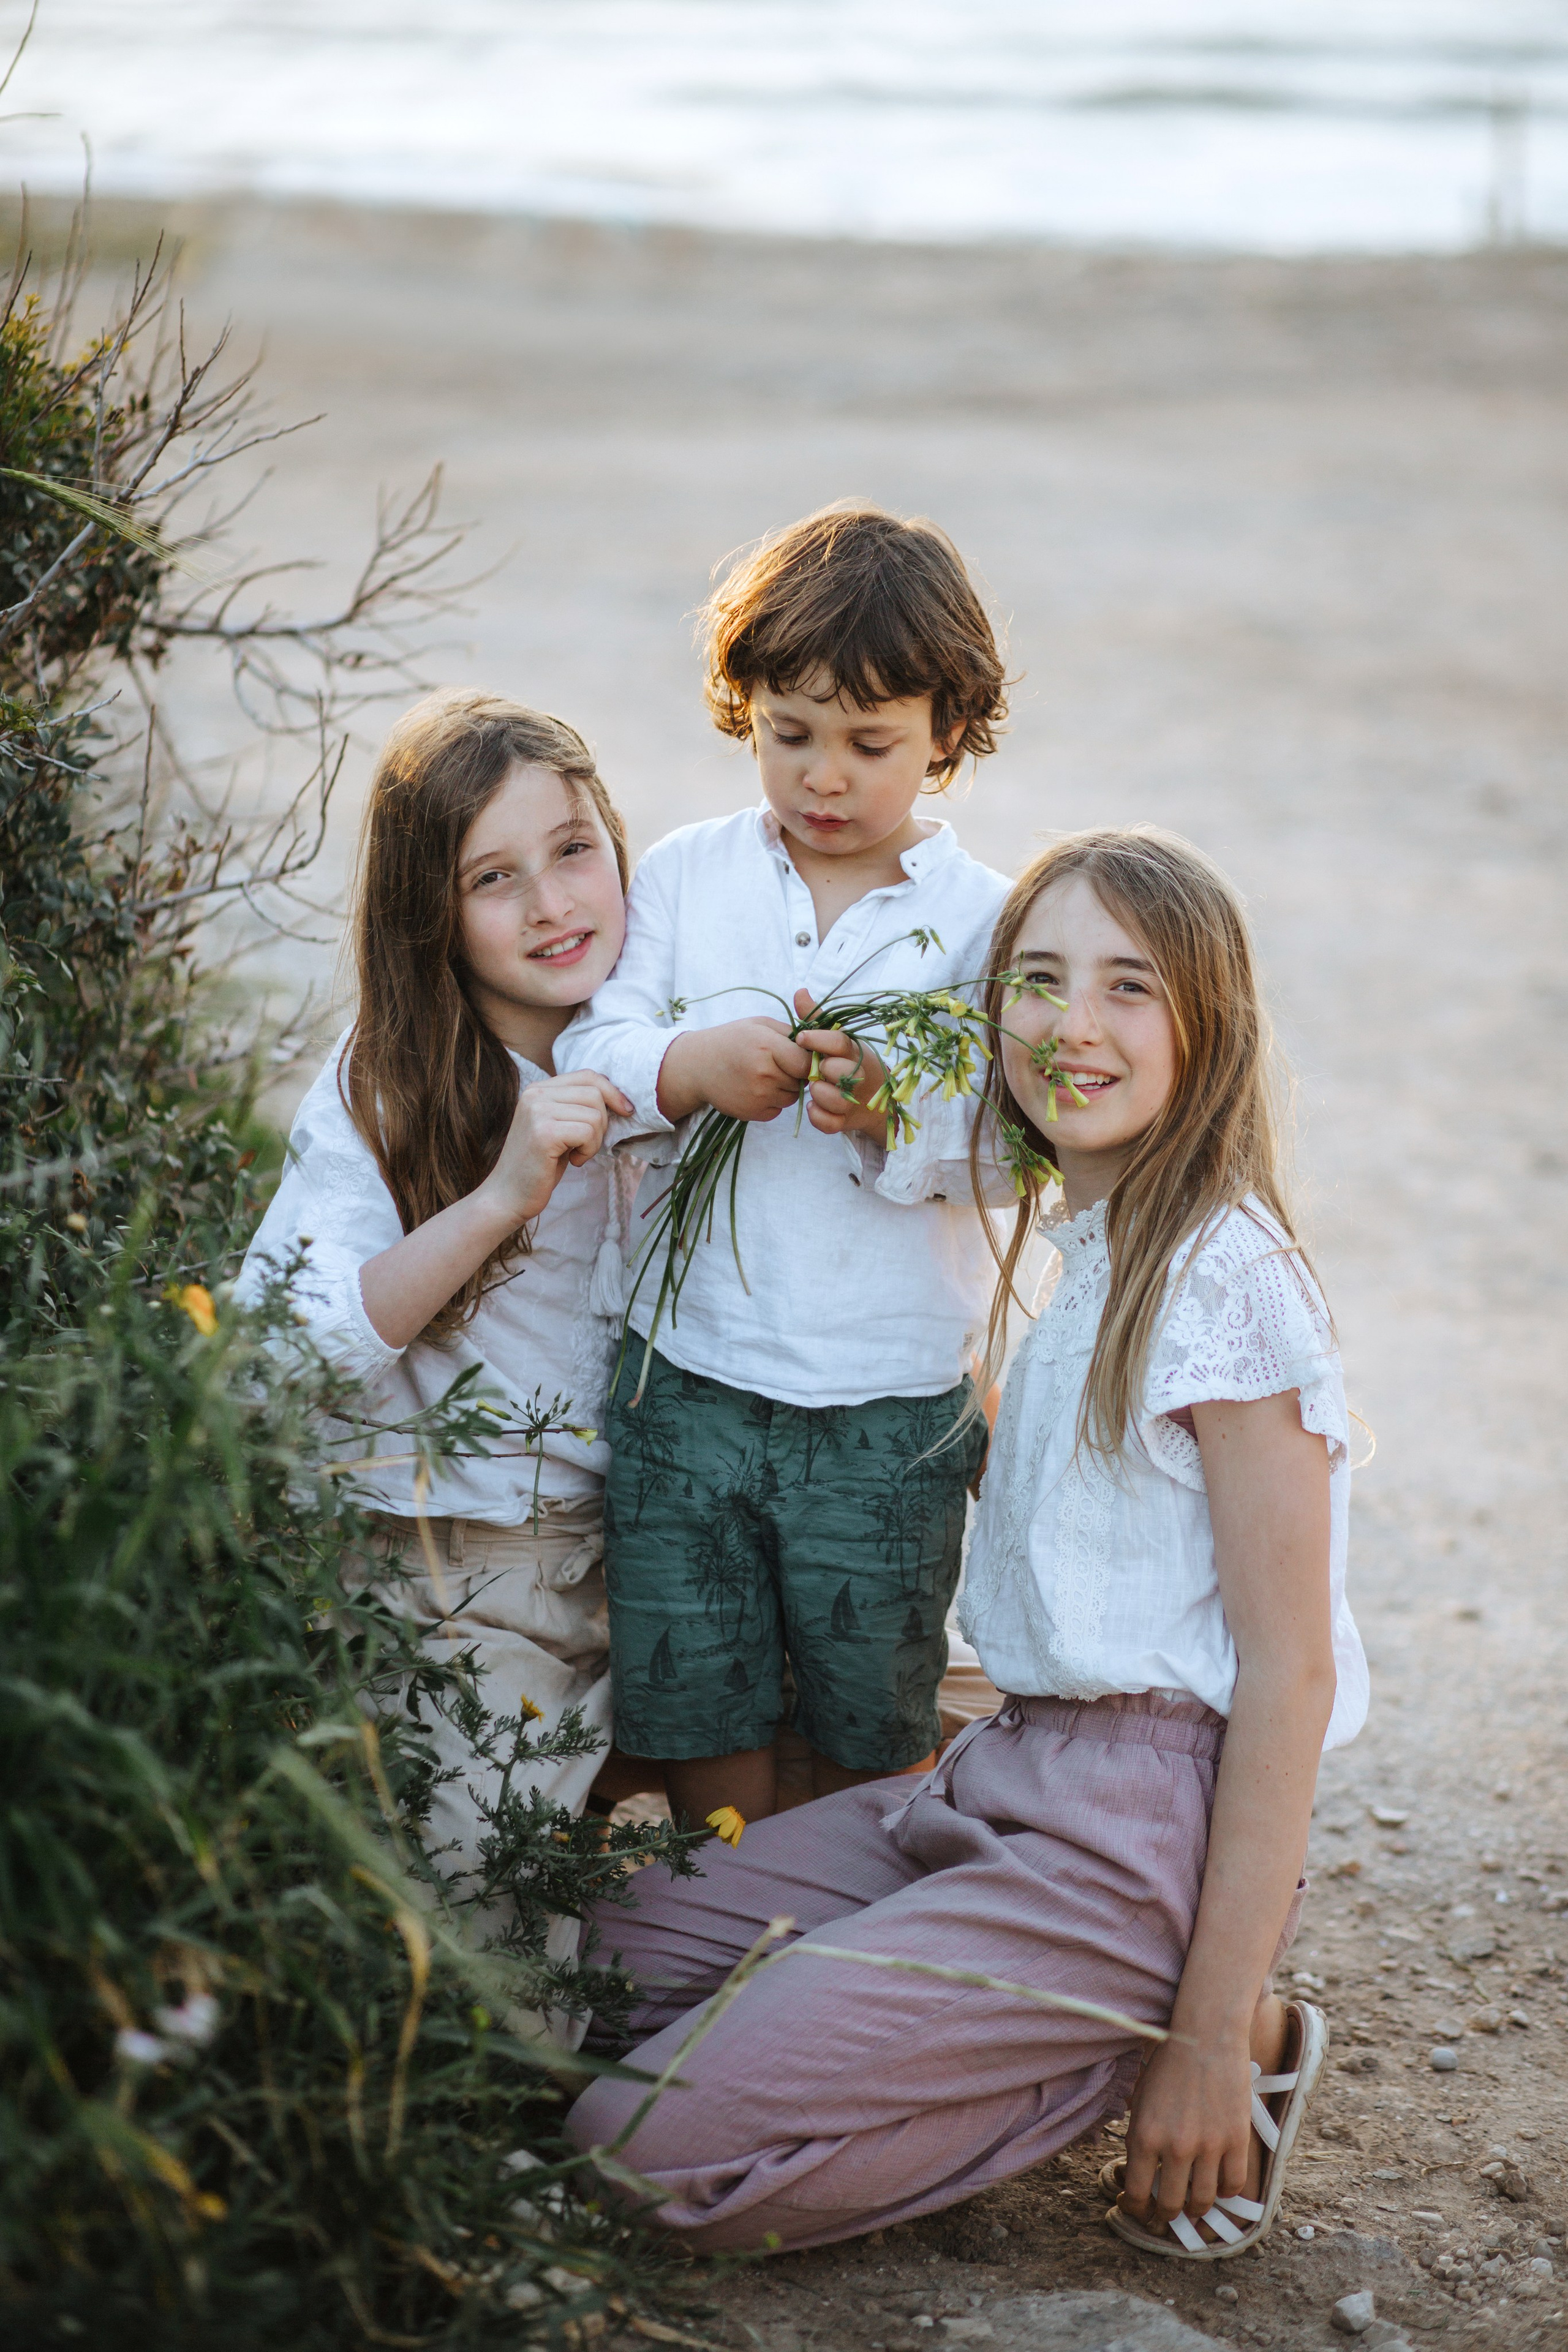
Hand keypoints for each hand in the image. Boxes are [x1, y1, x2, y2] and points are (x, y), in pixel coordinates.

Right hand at [482, 1070, 630, 1225]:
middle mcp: (535, 1094)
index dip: (612, 1092)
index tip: (625, 1111)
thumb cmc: (538, 1165)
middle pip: (595, 1093)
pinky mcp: (544, 1132)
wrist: (508, 1195)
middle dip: (603, 1122)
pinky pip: (588, 1132)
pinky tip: (573, 1161)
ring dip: (595, 1140)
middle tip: (587, 1144)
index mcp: (538, 1089)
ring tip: (576, 1154)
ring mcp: (538, 1111)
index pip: (587, 1076)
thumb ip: (576, 1107)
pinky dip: (589, 1151)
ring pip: (595, 1114)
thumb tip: (618, 1098)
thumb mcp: (557, 1127)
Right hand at [656, 1017, 810, 1123]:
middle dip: (796, 1073)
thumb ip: (791, 1033)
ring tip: (767, 1074)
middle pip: (801, 1081)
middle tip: (779, 1063)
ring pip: (791, 1097)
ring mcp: (757, 1097)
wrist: (697, 1066)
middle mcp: (763, 1074)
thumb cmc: (732, 1039)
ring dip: (786, 1088)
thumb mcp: (760, 1024)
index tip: (801, 1056)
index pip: (807, 1063)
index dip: (808, 1060)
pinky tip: (757, 1088)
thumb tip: (820, 1046)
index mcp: (766, 1047)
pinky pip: (778, 1110)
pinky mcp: (752, 1114)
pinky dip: (773, 1101)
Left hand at [792, 988, 887, 1138]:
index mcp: (853, 1051)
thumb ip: (817, 1019)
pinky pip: (830, 1122)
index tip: (801, 1038)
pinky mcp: (846, 1121)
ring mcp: (852, 1100)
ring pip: (835, 1098)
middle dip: (824, 1070)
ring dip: (820, 1093)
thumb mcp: (836, 1039)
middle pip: (840, 1071)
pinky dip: (819, 1116)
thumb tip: (799, 991)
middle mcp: (857, 1075)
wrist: (872, 1099)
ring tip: (815, 1088)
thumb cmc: (846, 1063)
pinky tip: (813, 1106)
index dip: (819, 1040)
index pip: (839, 1042)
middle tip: (816, 1069)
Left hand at [1119, 2031, 1255, 2236]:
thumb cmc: (1168, 2065)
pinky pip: (1234, 2184)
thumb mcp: (1141, 2101)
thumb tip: (1139, 2176)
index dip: (1136, 2210)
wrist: (1205, 2036)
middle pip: (1171, 2205)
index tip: (1139, 2210)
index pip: (1137, 2195)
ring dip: (1196, 2210)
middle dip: (1166, 2216)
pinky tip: (1219, 2185)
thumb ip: (1139, 2139)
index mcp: (1144, 2137)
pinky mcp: (1237, 2140)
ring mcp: (1209, 2146)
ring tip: (1192, 2205)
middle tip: (1166, 2215)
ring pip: (1204, 2201)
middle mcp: (1175, 2147)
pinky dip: (1226, 2192)